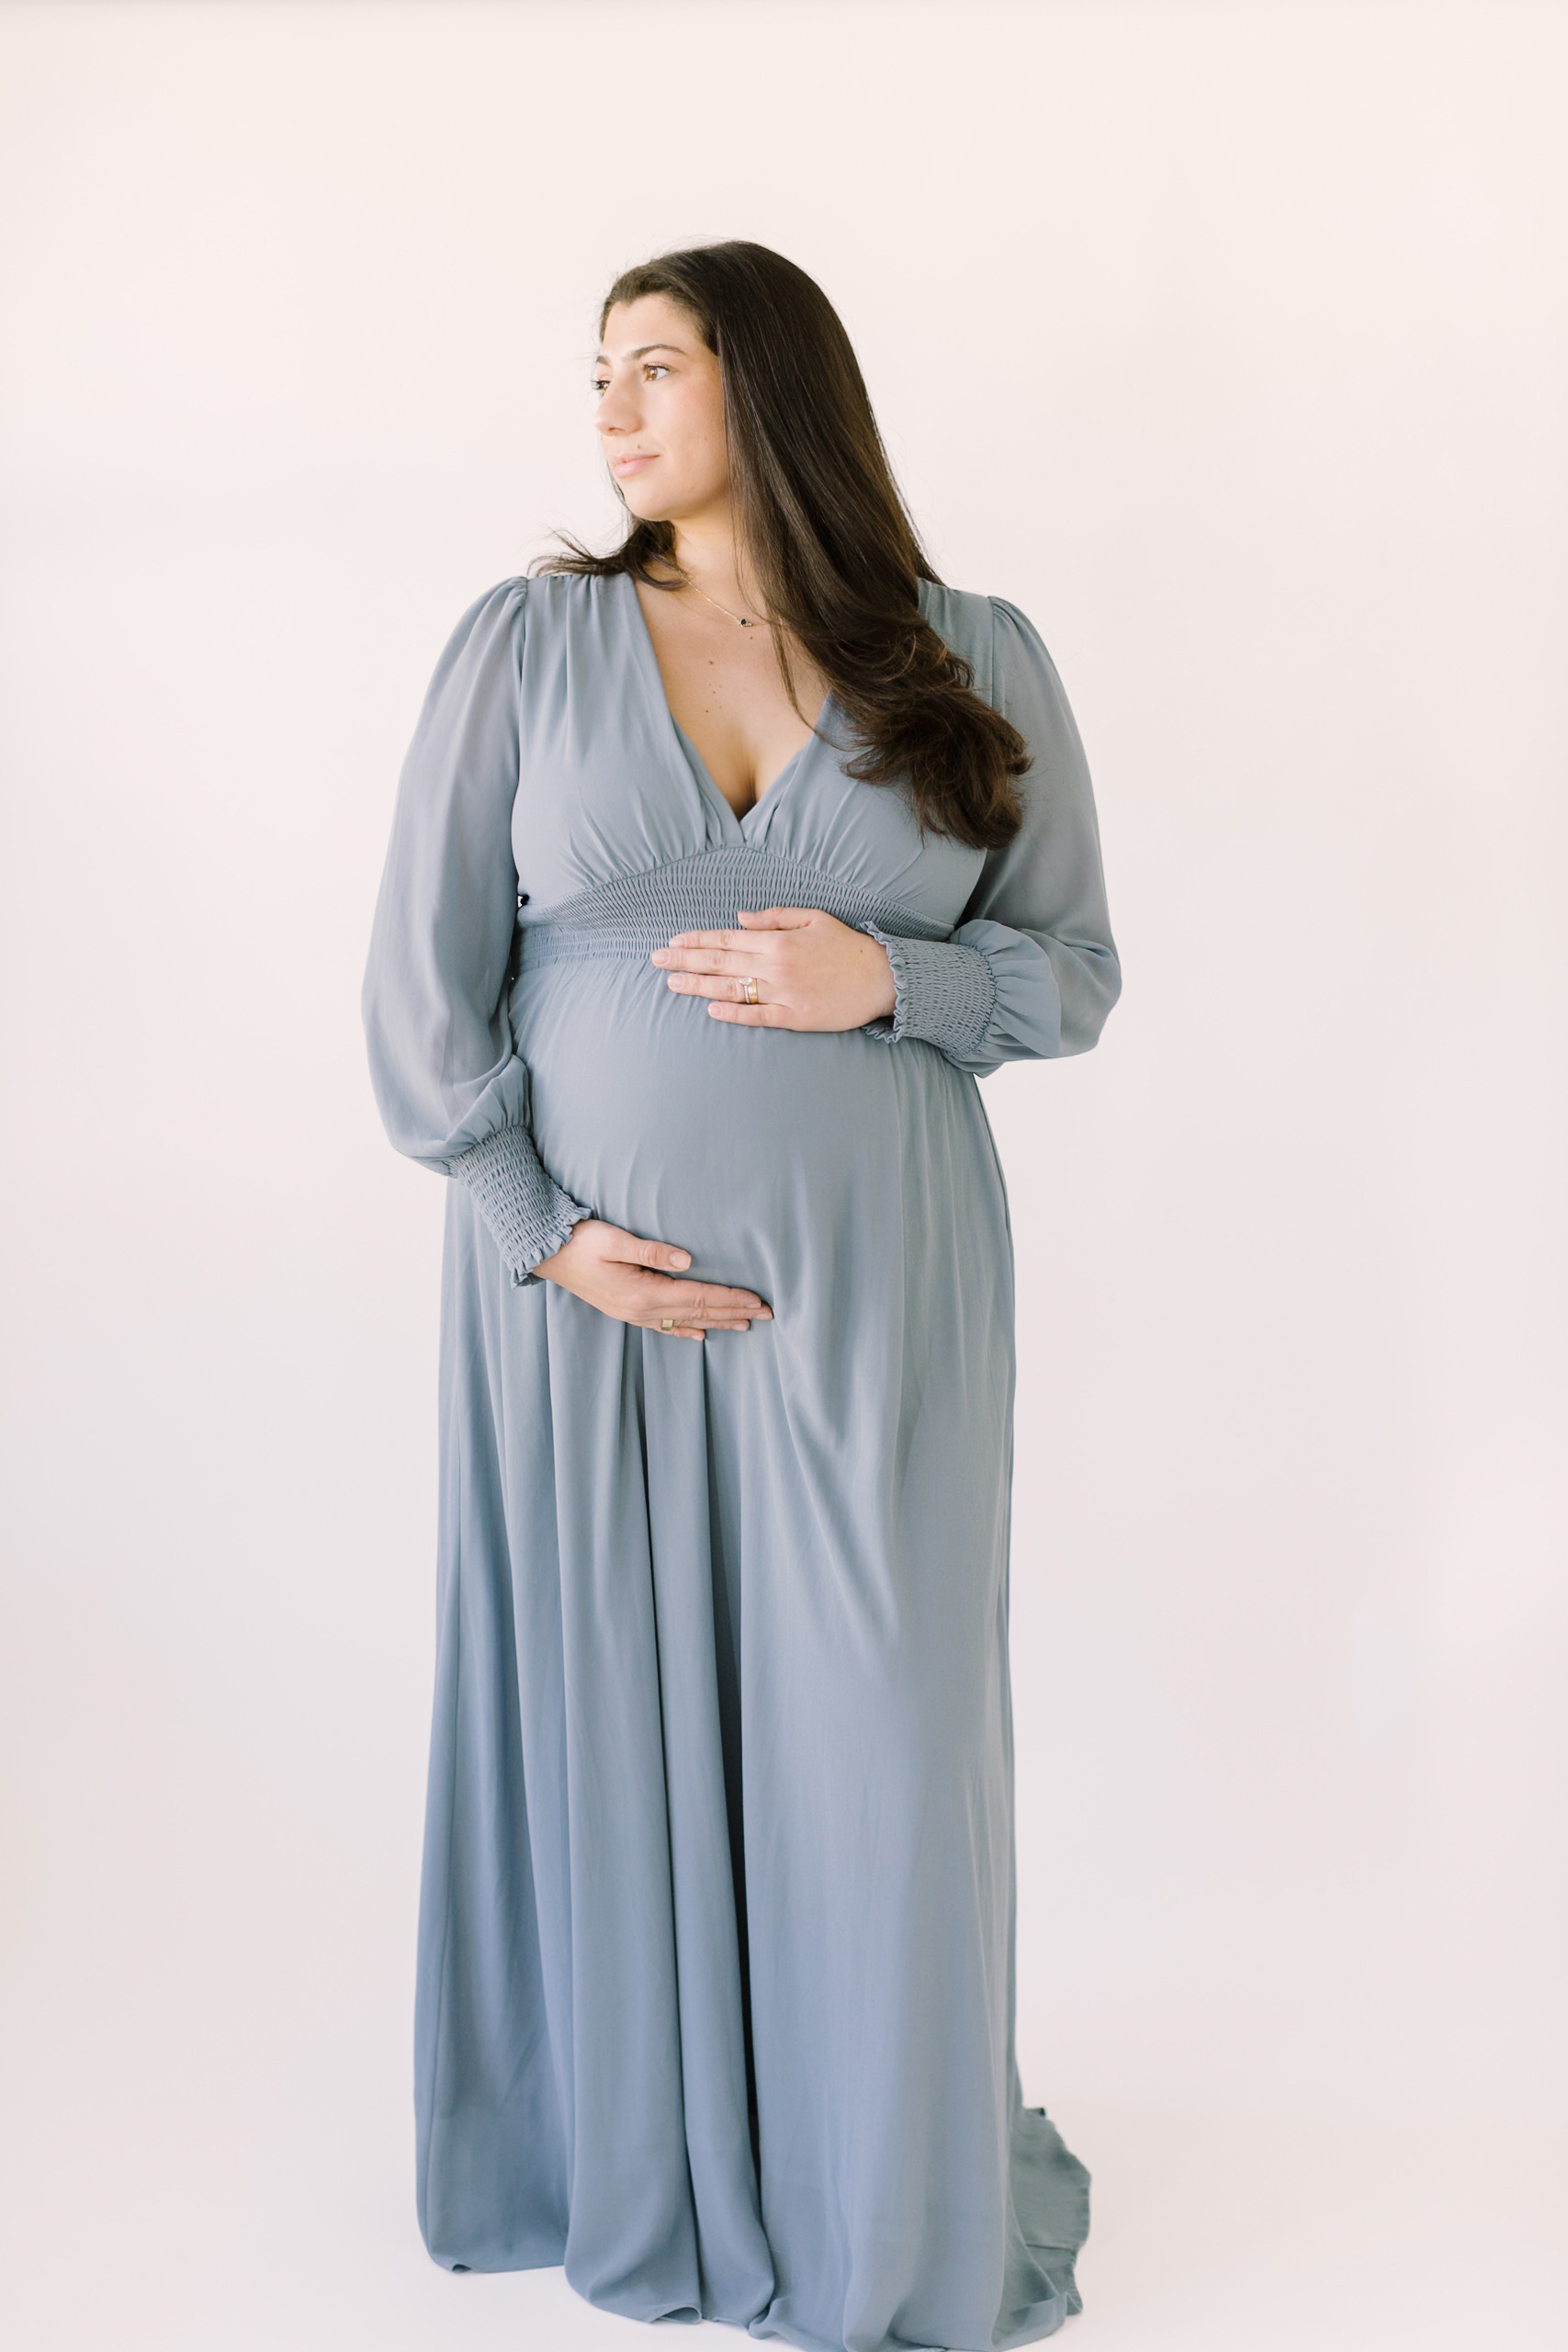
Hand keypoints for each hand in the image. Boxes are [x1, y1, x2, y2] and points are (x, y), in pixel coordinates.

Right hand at [533, 1219, 770, 1340]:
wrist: (548, 1256)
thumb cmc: (580, 1242)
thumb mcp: (614, 1239)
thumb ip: (651, 1250)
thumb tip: (687, 1259)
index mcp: (644, 1292)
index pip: (699, 1297)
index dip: (732, 1298)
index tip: (759, 1301)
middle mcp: (643, 1310)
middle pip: (699, 1312)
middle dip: (735, 1312)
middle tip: (767, 1314)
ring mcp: (635, 1314)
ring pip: (687, 1322)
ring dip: (719, 1323)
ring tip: (746, 1326)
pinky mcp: (628, 1312)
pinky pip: (665, 1327)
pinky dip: (688, 1331)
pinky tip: (702, 1335)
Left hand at [651, 907, 897, 1030]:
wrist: (881, 978)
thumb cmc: (847, 946)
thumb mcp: (813, 918)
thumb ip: (774, 917)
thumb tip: (738, 919)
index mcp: (778, 941)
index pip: (726, 938)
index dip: (696, 940)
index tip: (672, 941)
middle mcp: (775, 966)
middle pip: (721, 962)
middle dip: (685, 960)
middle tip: (656, 960)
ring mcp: (784, 993)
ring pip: (732, 989)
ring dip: (699, 986)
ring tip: (672, 984)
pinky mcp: (794, 1017)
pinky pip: (757, 1015)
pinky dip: (733, 1013)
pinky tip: (711, 1010)